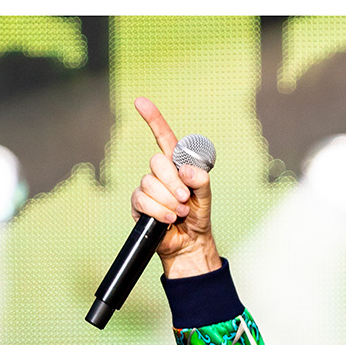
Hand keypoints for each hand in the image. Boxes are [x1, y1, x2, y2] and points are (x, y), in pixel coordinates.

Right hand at [131, 96, 221, 276]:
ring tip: (179, 213)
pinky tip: (168, 219)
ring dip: (168, 202)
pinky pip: (143, 201)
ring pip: (150, 184)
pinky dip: (159, 211)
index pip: (163, 136)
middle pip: (157, 162)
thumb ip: (200, 178)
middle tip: (184, 199)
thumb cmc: (197, 216)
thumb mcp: (205, 196)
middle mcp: (160, 173)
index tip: (140, 101)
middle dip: (173, 183)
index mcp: (176, 164)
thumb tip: (184, 170)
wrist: (189, 243)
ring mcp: (147, 188)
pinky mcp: (139, 205)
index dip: (152, 118)